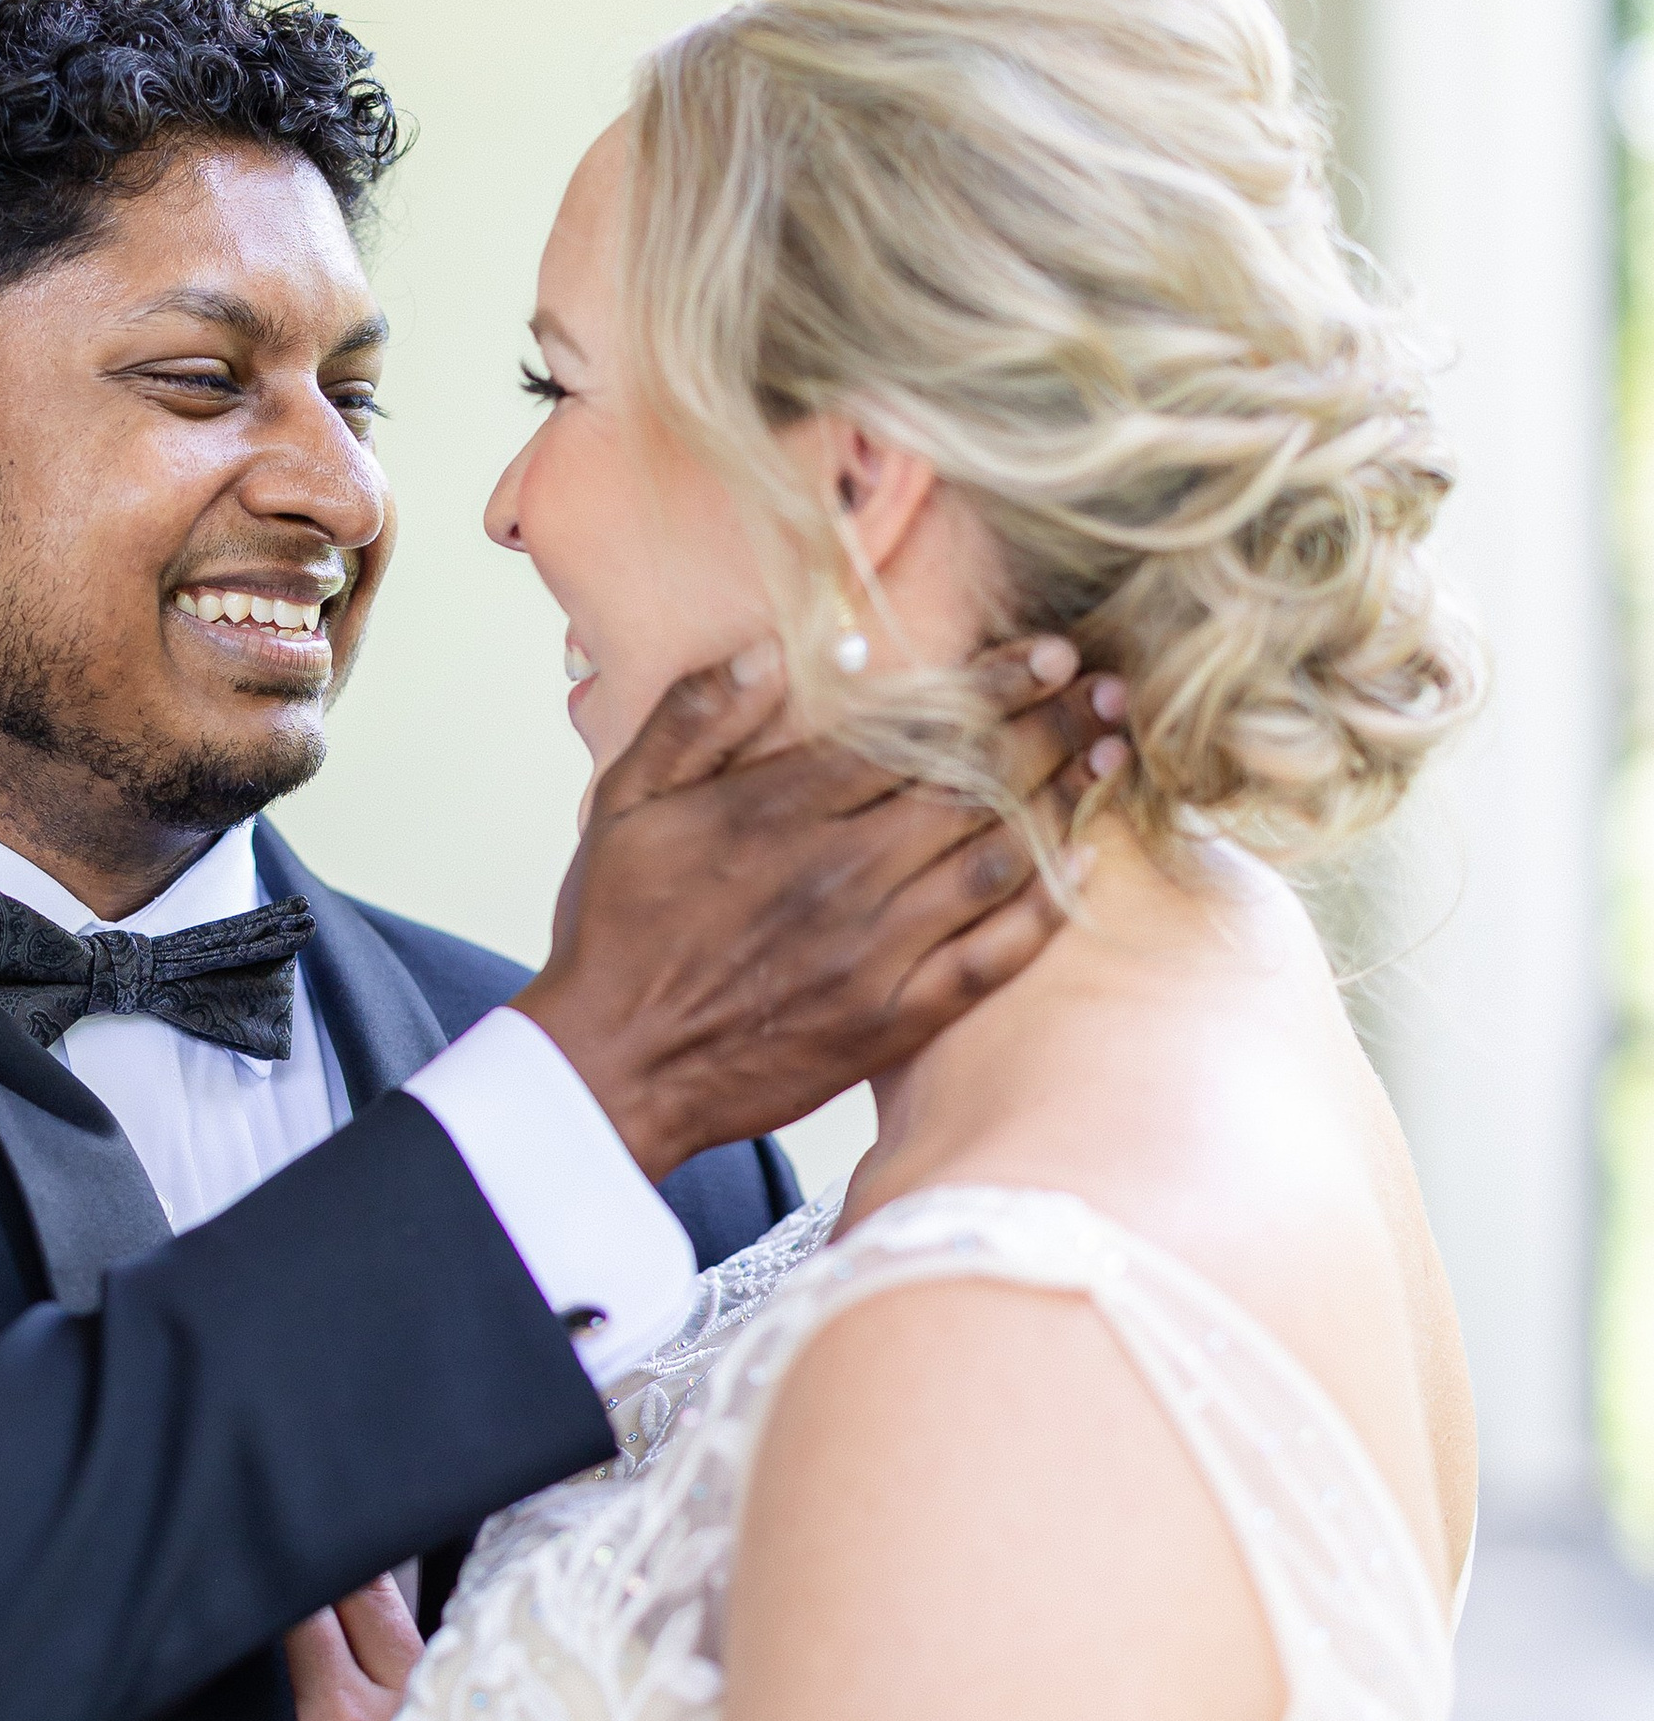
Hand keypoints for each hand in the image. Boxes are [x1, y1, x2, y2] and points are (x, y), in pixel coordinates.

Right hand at [515, 638, 1121, 1178]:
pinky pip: (990, 957)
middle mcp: (840, 873)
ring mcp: (873, 951)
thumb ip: (694, 717)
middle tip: (1109, 694)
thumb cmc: (615, 930)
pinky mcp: (891, 1018)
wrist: (611, 1069)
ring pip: (995, 861)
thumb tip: (771, 652)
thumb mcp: (621, 802)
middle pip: (975, 786)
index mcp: (778, 810)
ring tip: (1107, 759)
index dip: (997, 686)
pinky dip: (1042, 910)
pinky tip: (1077, 868)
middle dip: (1053, 730)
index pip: (916, 730)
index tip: (1052, 655)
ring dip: (1061, 804)